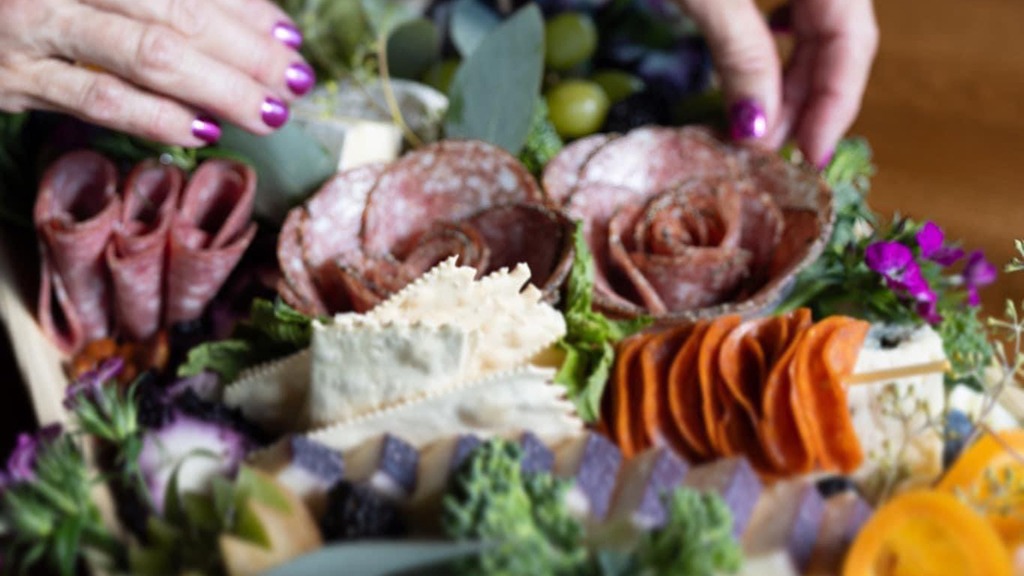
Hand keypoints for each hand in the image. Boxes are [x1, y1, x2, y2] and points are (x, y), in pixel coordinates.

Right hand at [0, 0, 315, 146]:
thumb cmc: (41, 2)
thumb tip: (253, 21)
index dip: (247, 9)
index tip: (289, 37)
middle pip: (177, 14)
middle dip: (247, 52)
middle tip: (293, 81)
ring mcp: (37, 24)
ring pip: (148, 55)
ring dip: (220, 88)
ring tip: (266, 111)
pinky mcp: (19, 78)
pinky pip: (99, 99)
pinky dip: (158, 117)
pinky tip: (204, 130)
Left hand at [677, 0, 878, 167]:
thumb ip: (740, 51)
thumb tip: (758, 129)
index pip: (853, 39)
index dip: (836, 103)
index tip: (811, 155)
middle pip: (836, 41)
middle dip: (803, 103)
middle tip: (767, 153)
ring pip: (812, 30)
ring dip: (785, 82)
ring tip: (755, 127)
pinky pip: (790, 10)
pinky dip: (772, 50)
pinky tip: (756, 69)